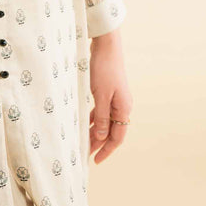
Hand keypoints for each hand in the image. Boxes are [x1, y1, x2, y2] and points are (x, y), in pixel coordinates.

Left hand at [89, 29, 132, 163]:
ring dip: (95, 131)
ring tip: (82, 141)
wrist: (106, 45)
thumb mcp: (100, 95)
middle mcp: (122, 105)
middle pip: (111, 131)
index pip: (116, 137)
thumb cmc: (104, 69)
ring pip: (105, 121)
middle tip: (85, 154)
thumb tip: (100, 136)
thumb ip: (100, 117)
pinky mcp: (108, 91)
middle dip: (99, 143)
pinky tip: (83, 122)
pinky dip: (93, 118)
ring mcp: (116, 98)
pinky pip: (101, 111)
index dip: (106, 150)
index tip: (96, 161)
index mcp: (124, 108)